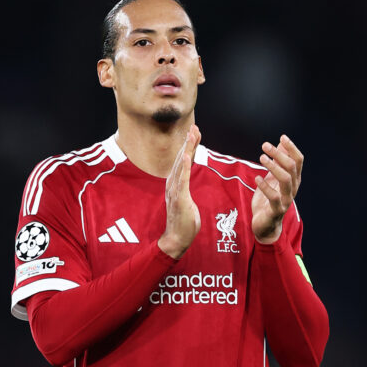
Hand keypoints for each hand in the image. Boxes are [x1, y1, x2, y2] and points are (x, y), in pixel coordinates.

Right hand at [158, 125, 201, 258]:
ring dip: (187, 149)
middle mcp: (173, 184)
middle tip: (194, 126)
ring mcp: (175, 191)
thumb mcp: (186, 202)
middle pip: (182, 158)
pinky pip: (182, 180)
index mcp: (175, 184)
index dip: (189, 146)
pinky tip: (187, 155)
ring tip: (191, 134)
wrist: (176, 239)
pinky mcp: (179, 198)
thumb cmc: (183, 222)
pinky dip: (184, 167)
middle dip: (188, 142)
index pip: (183, 161)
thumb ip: (185, 191)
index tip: (194, 132)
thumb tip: (185, 184)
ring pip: (182, 165)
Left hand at [251, 135, 303, 243]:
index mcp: (294, 179)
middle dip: (279, 154)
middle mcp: (293, 188)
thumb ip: (278, 162)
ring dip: (273, 166)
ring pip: (285, 179)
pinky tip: (257, 178)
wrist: (265, 224)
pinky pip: (274, 197)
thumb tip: (281, 142)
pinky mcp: (277, 210)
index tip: (282, 137)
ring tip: (261, 158)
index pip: (298, 161)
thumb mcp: (272, 178)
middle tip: (264, 145)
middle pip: (291, 167)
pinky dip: (265, 186)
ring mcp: (286, 199)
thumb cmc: (268, 199)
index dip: (291, 148)